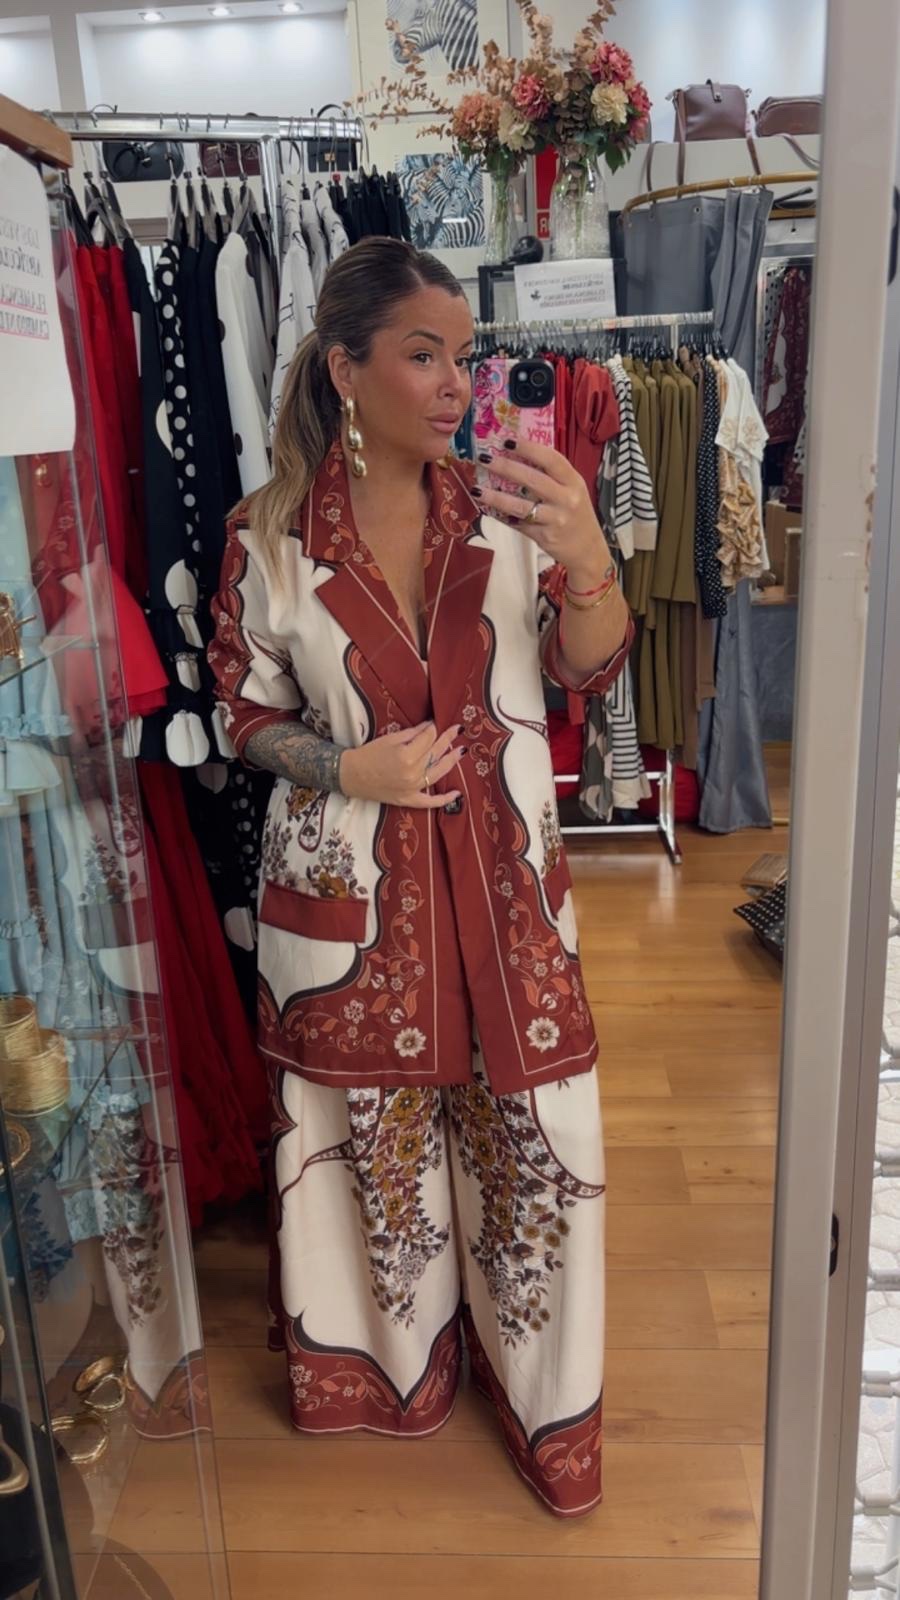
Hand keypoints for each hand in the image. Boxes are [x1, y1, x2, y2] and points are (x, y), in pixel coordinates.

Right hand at [340, 721, 464, 809]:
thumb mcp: (390, 739)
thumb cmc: (368, 754)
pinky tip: (457, 794)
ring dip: (451, 760)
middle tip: (456, 729)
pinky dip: (444, 800)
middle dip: (447, 739)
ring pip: (439, 772)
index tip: (435, 722)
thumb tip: (430, 726)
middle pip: (436, 752)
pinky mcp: (408, 800)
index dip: (433, 728)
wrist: (350, 775)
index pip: (428, 738)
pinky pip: (430, 802)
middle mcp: (413, 772)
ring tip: (461, 751)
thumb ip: (413, 733)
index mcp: (407, 755)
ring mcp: (412, 788)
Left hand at [475, 437, 612, 581]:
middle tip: (485, 458)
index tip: (507, 440)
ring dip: (496, 497)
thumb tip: (517, 455)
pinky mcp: (544, 537)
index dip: (529, 447)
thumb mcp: (572, 489)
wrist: (588, 549)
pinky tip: (487, 509)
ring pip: (521, 506)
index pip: (551, 459)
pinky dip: (501, 516)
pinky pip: (518, 524)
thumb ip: (552, 475)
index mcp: (573, 481)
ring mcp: (555, 519)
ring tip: (476, 489)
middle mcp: (567, 499)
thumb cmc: (576, 513)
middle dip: (506, 467)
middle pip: (533, 479)